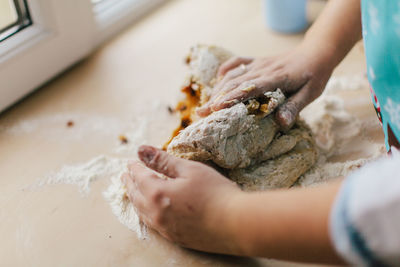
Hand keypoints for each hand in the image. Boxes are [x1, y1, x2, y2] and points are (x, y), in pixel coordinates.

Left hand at [122, 145, 242, 253]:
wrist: (236, 224)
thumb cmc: (215, 193)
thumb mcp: (189, 169)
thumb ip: (162, 160)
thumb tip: (140, 150)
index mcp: (157, 193)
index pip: (139, 177)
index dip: (134, 167)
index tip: (130, 162)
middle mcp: (155, 213)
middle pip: (136, 195)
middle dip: (129, 183)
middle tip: (125, 175)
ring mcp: (164, 228)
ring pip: (141, 211)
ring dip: (135, 198)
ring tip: (132, 191)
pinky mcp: (175, 237)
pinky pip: (151, 223)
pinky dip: (145, 212)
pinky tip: (150, 211)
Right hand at [196, 46, 334, 128]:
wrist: (316, 52)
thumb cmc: (315, 75)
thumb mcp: (311, 93)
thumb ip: (295, 107)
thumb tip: (281, 124)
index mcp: (276, 78)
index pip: (249, 89)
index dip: (231, 98)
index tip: (215, 109)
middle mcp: (262, 69)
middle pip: (235, 84)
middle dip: (216, 99)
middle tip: (200, 114)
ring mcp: (258, 64)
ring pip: (232, 75)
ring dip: (217, 89)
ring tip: (206, 105)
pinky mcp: (257, 61)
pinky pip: (237, 63)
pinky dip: (225, 70)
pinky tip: (217, 79)